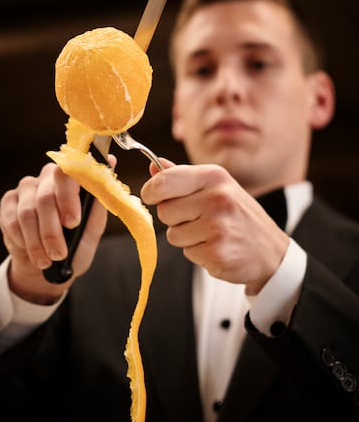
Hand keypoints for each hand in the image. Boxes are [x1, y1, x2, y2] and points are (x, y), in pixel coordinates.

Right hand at [0, 162, 107, 302]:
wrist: (50, 264)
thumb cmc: (75, 243)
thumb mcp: (93, 227)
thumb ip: (99, 199)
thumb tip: (111, 160)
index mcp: (72, 177)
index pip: (66, 174)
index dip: (67, 199)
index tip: (72, 223)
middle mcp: (47, 176)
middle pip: (45, 198)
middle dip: (52, 231)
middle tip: (59, 253)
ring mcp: (26, 187)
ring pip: (27, 213)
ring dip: (37, 242)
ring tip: (47, 259)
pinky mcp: (9, 201)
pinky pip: (12, 221)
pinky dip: (24, 241)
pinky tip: (32, 252)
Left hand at [141, 161, 288, 293]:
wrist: (272, 251)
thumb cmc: (239, 216)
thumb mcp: (218, 187)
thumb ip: (183, 177)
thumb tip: (154, 166)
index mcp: (214, 176)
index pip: (164, 181)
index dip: (151, 191)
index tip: (151, 196)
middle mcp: (217, 198)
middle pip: (164, 211)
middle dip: (174, 218)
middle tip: (197, 219)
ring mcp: (218, 226)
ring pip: (173, 235)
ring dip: (187, 238)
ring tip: (211, 234)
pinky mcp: (217, 253)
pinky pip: (188, 253)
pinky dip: (199, 254)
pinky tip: (217, 248)